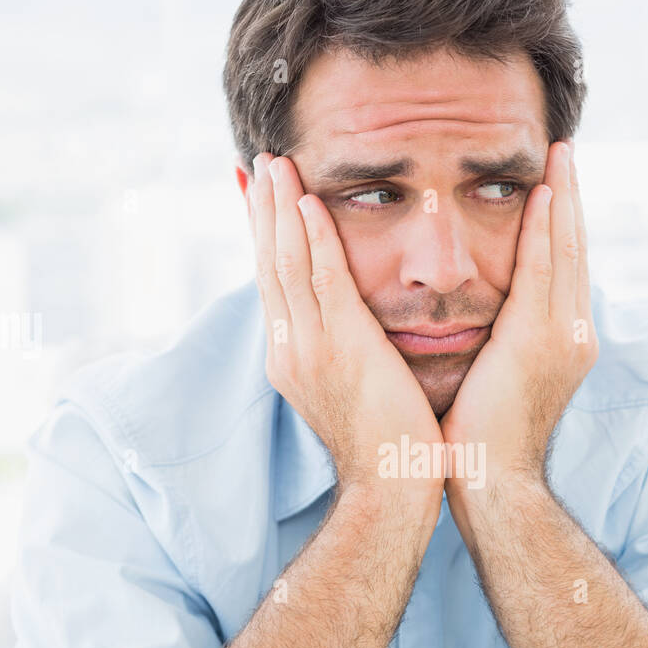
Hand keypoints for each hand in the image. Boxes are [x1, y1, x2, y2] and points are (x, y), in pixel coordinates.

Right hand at [252, 153, 444, 506]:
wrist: (391, 486)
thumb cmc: (384, 442)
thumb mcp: (349, 386)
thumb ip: (341, 347)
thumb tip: (344, 320)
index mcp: (290, 356)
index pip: (270, 281)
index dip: (262, 233)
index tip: (256, 192)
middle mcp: (290, 347)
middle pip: (268, 263)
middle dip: (263, 209)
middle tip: (259, 160)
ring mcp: (310, 348)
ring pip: (286, 263)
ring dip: (281, 208)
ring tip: (277, 163)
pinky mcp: (341, 347)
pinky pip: (322, 281)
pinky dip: (312, 239)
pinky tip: (308, 202)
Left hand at [440, 140, 597, 495]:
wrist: (491, 484)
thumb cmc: (479, 442)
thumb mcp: (493, 379)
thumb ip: (495, 342)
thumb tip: (476, 319)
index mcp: (560, 343)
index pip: (562, 269)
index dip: (562, 225)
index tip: (555, 184)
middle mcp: (572, 333)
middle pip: (574, 250)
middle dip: (572, 199)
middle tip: (567, 152)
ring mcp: (563, 336)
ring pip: (566, 250)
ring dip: (564, 198)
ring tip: (562, 155)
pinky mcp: (539, 340)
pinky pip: (544, 269)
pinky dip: (546, 229)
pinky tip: (544, 192)